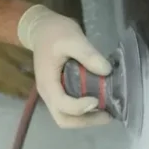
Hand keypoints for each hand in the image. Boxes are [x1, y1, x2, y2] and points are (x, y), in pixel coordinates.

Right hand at [17, 5, 113, 127]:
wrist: (41, 28)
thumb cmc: (55, 32)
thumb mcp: (73, 38)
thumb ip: (88, 54)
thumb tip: (106, 71)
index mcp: (48, 83)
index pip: (63, 105)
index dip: (81, 106)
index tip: (98, 99)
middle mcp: (47, 93)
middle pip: (64, 119)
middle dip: (86, 121)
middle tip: (107, 115)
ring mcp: (52, 94)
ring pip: (66, 117)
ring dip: (86, 118)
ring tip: (106, 112)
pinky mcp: (58, 91)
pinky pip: (69, 109)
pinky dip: (84, 112)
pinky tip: (99, 103)